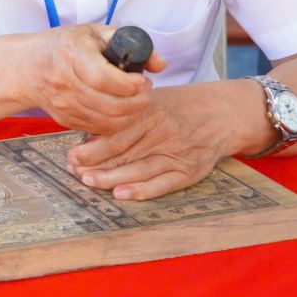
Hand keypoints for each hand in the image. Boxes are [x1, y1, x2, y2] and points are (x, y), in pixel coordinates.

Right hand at [24, 24, 166, 134]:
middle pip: (111, 106)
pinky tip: (120, 109)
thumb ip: (130, 44)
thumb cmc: (65, 46)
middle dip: (138, 102)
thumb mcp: (95, 33)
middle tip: (145, 91)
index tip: (142, 79)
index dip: (129, 84)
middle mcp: (65, 83)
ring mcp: (64, 105)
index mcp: (72, 55)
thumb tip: (160, 64)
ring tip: (136, 99)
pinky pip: (99, 129)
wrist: (28, 67)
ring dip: (131, 114)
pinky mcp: (65, 120)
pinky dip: (116, 123)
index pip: (103, 79)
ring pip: (108, 122)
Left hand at [67, 84, 234, 199]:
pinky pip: (162, 184)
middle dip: (96, 164)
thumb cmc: (177, 107)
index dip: (93, 146)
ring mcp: (176, 154)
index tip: (72, 154)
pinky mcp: (188, 171)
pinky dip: (141, 191)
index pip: (116, 133)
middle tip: (75, 171)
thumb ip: (125, 118)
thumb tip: (90, 136)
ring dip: (112, 179)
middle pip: (124, 152)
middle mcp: (162, 134)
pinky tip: (121, 194)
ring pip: (139, 170)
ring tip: (90, 182)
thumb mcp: (150, 101)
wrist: (223, 114)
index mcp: (149, 113)